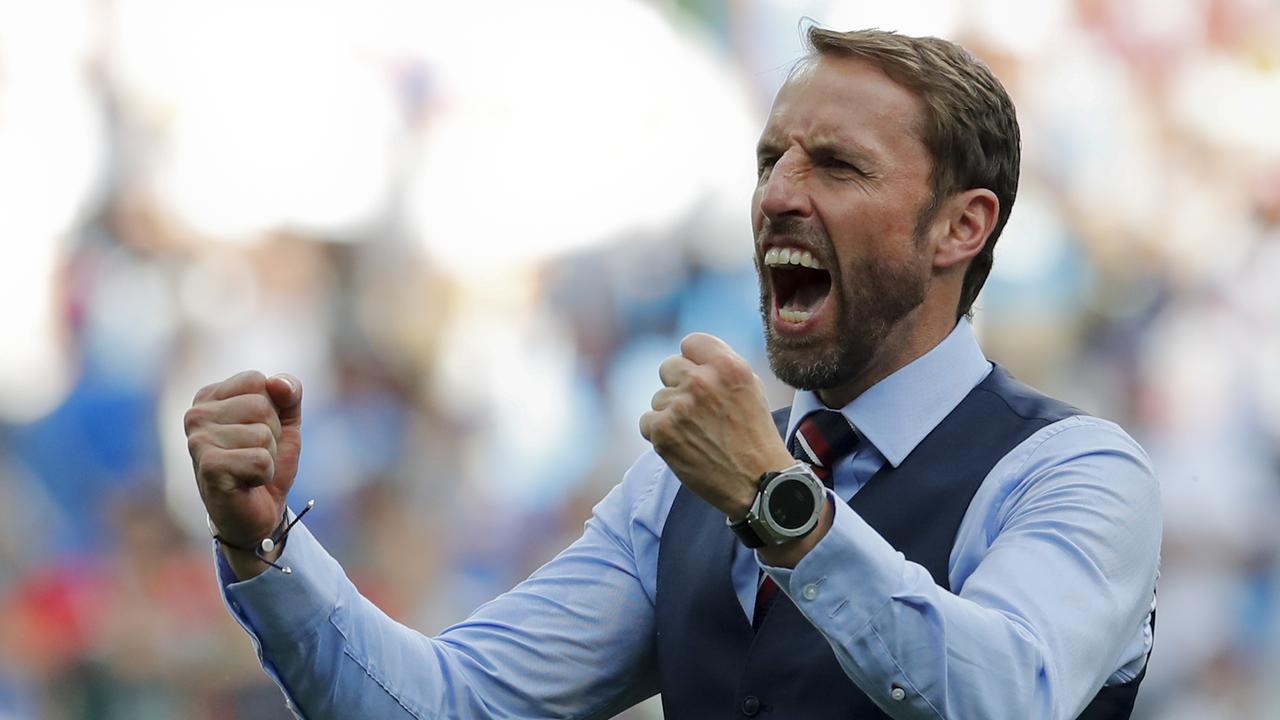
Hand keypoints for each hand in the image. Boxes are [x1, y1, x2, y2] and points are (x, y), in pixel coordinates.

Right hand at [184, 370, 302, 577]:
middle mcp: (196, 415)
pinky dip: (264, 474)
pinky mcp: (208, 467)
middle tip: (255, 455)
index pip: (257, 380)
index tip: (257, 431)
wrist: (257, 514)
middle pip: (262, 406)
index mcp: (209, 397)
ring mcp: (198, 441)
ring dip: (269, 456)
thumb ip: (289, 392)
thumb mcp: (285, 421)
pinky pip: (261, 459)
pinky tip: (246, 483)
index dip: (273, 409)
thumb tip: (278, 382)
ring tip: (249, 469)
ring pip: (263, 434)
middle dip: (272, 434)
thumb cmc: (266, 462)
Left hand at [639, 333, 794, 517]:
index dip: (694, 361)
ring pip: (658, 398)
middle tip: (696, 410)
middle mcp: (702, 381)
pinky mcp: (662, 431)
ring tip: (696, 434)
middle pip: (668, 367)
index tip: (700, 377)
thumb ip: (721, 367)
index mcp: (728, 366)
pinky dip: (660, 434)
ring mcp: (680, 406)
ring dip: (671, 414)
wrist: (758, 483)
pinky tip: (683, 445)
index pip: (690, 343)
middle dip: (678, 385)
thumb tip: (691, 357)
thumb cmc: (756, 436)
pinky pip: (648, 421)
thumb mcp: (751, 388)